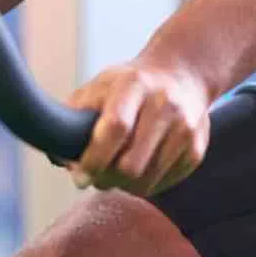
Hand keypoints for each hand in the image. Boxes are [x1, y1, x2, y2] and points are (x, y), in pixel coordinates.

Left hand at [64, 55, 210, 196]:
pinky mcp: (197, 148)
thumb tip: (59, 158)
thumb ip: (73, 117)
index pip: (116, 127)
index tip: (80, 174)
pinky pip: (164, 184)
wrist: (184, 71)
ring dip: (124, 185)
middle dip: (106, 178)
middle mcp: (165, 103)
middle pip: (130, 166)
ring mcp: (185, 126)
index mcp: (135, 84)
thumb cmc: (130, 83)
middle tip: (96, 175)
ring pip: (146, 181)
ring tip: (117, 169)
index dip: (94, 158)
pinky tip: (141, 165)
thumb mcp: (101, 86)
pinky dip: (146, 183)